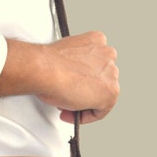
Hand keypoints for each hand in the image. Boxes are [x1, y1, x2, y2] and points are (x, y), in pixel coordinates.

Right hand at [0, 32, 119, 122]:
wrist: (45, 70)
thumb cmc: (47, 63)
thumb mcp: (64, 56)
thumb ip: (74, 64)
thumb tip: (70, 76)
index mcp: (97, 41)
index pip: (96, 64)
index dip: (81, 79)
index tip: (70, 86)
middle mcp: (107, 55)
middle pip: (101, 80)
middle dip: (84, 91)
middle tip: (67, 98)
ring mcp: (111, 74)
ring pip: (102, 95)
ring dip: (85, 103)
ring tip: (67, 106)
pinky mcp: (110, 93)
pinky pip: (101, 110)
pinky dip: (86, 116)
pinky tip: (72, 113)